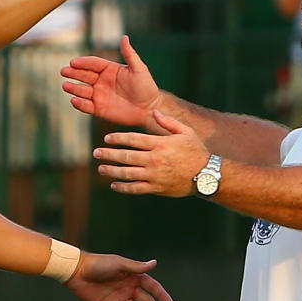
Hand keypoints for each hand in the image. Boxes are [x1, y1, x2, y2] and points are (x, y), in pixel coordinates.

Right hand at [62, 35, 160, 128]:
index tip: (73, 62)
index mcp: (109, 70)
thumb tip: (124, 37)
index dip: (83, 63)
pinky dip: (79, 104)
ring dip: (73, 88)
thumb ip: (129, 54)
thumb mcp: (139, 69)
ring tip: (66, 86)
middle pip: (84, 75)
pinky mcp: (99, 109)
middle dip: (73, 73)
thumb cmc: (146, 87)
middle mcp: (102, 81)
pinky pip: (86, 106)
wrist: (149, 109)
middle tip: (64, 71)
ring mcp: (99, 95)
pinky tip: (74, 100)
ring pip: (82, 90)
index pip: (93, 63)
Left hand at [65, 253, 174, 300]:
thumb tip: (154, 263)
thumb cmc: (99, 264)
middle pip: (144, 299)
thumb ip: (136, 267)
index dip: (161, 294)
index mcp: (132, 276)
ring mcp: (118, 297)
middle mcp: (128, 287)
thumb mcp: (119, 264)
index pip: (151, 286)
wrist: (78, 272)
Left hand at [94, 110, 210, 196]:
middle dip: (109, 154)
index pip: (133, 139)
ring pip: (128, 173)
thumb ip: (168, 121)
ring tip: (101, 168)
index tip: (107, 138)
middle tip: (96, 153)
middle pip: (126, 156)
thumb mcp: (185, 131)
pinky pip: (136, 189)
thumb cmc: (195, 151)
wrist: (205, 175)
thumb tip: (153, 111)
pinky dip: (124, 188)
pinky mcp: (156, 188)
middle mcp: (154, 160)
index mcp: (159, 144)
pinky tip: (114, 185)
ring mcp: (154, 175)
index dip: (118, 138)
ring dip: (112, 171)